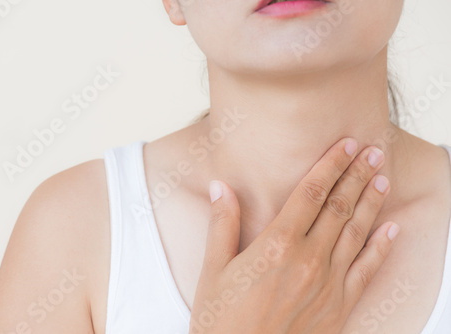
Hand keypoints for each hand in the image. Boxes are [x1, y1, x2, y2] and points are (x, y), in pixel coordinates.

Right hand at [189, 138, 398, 333]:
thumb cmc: (221, 321)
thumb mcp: (213, 269)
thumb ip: (222, 224)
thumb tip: (220, 186)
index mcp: (276, 245)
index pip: (311, 193)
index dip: (331, 166)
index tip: (347, 145)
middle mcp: (308, 259)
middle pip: (339, 207)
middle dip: (357, 175)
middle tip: (374, 152)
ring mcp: (328, 284)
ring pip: (357, 232)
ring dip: (372, 202)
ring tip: (383, 177)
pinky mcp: (339, 307)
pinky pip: (367, 270)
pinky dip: (382, 247)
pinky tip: (391, 228)